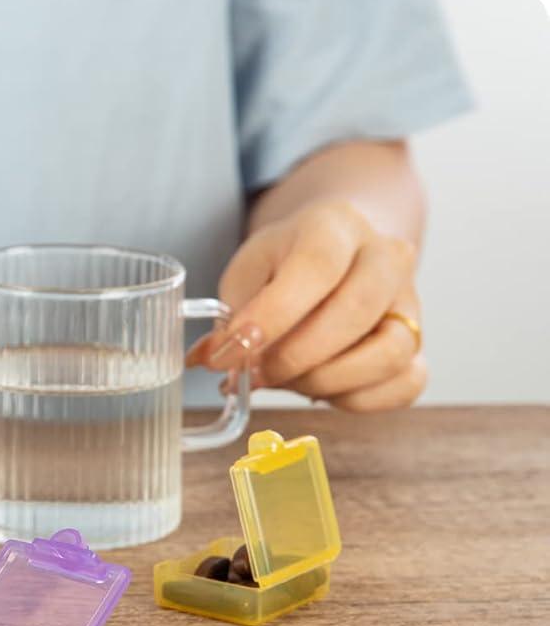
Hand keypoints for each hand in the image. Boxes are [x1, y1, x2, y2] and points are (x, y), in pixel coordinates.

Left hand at [191, 199, 423, 410]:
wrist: (332, 259)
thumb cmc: (282, 269)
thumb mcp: (246, 276)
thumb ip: (231, 316)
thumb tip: (210, 359)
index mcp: (335, 225)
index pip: (315, 267)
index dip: (271, 318)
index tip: (229, 355)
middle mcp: (385, 256)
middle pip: (356, 312)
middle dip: (294, 358)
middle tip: (254, 375)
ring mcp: (409, 301)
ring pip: (389, 353)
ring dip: (325, 382)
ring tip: (284, 381)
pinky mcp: (416, 344)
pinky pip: (404, 385)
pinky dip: (356, 400)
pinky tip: (319, 391)